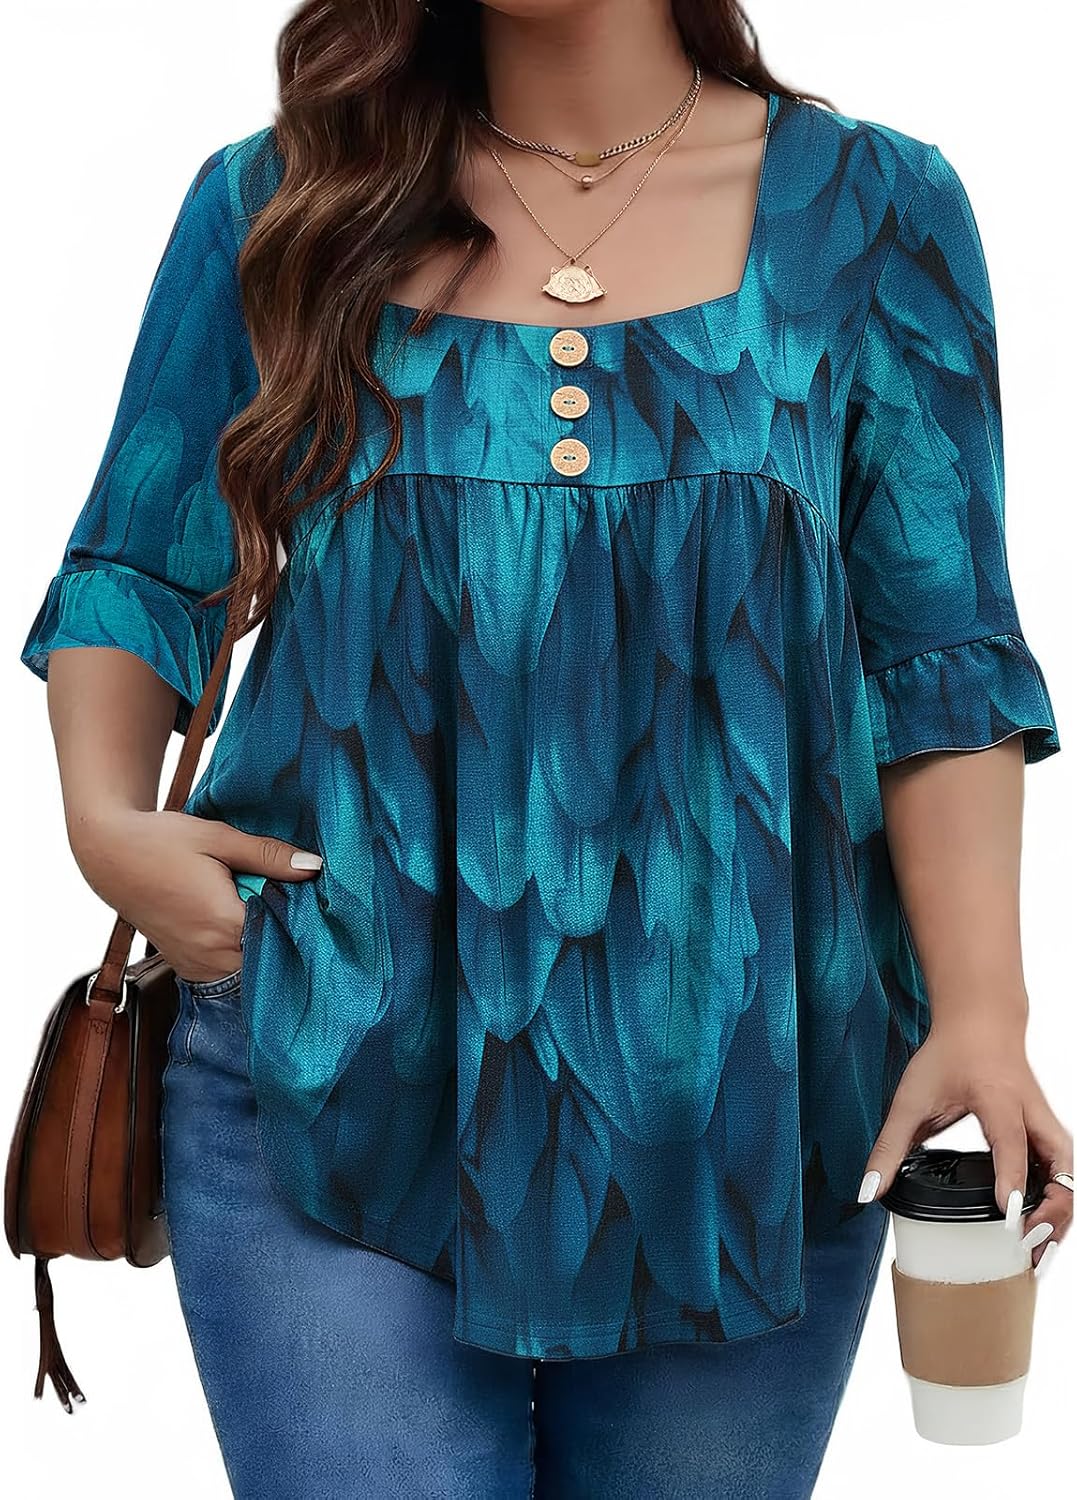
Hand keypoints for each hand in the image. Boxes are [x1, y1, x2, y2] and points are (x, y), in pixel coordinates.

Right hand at [69, 808, 322, 984]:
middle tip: (282, 895)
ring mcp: (196, 965)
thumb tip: (314, 866)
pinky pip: (228, 970)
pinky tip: (237, 919)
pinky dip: (239, 950)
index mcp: (223, 923)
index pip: (285, 933)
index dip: (301, 915)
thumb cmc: (162, 841)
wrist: (110, 855)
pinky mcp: (186, 966)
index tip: (309, 897)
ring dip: (260, 941)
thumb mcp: (219, 838)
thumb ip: (268, 856)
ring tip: (254, 904)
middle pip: (270, 954)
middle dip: (282, 929)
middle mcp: (211, 954)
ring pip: (250, 967)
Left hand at [858, 1018, 1072, 1269]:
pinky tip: (1042, 1232)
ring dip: (1060, 1213)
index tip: (1010, 1216)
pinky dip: (1058, 1202)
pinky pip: (1063, 1172)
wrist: (981, 1023)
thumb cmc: (947, 1057)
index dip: (1012, 1180)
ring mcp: (1045, 1122)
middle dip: (1052, 1209)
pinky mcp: (1047, 1133)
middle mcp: (1032, 1111)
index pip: (1012, 1143)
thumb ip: (889, 1146)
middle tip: (1029, 1246)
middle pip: (1059, 1164)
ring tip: (1039, 1253)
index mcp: (998, 1097)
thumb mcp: (911, 1099)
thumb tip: (868, 1192)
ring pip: (1068, 1173)